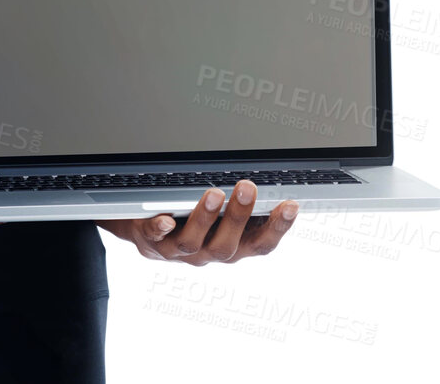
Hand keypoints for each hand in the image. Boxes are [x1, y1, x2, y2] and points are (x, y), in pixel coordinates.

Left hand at [99, 179, 298, 264]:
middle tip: (247, 188)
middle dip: (239, 217)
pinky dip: (160, 229)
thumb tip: (270, 185)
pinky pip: (156, 238)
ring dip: (205, 218)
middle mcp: (208, 253)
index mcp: (232, 247)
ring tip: (214, 193)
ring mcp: (179, 250)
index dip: (277, 229)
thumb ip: (243, 210)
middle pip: (227, 245)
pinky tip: (165, 219)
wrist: (149, 234)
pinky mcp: (152, 242)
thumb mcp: (223, 220)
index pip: (260, 244)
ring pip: (194, 242)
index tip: (290, 205)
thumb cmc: (193, 221)